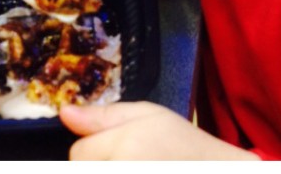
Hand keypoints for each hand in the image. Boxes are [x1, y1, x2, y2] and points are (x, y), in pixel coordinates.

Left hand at [60, 101, 259, 159]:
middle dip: (98, 164)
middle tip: (127, 159)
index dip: (94, 147)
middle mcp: (123, 172)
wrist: (216, 170)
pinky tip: (136, 170)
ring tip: (134, 165)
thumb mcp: (148, 115)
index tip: (117, 146)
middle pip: (81, 170)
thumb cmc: (183, 143)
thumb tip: (64, 112)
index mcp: (125, 148)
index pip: (77, 153)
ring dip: (106, 171)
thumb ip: (103, 116)